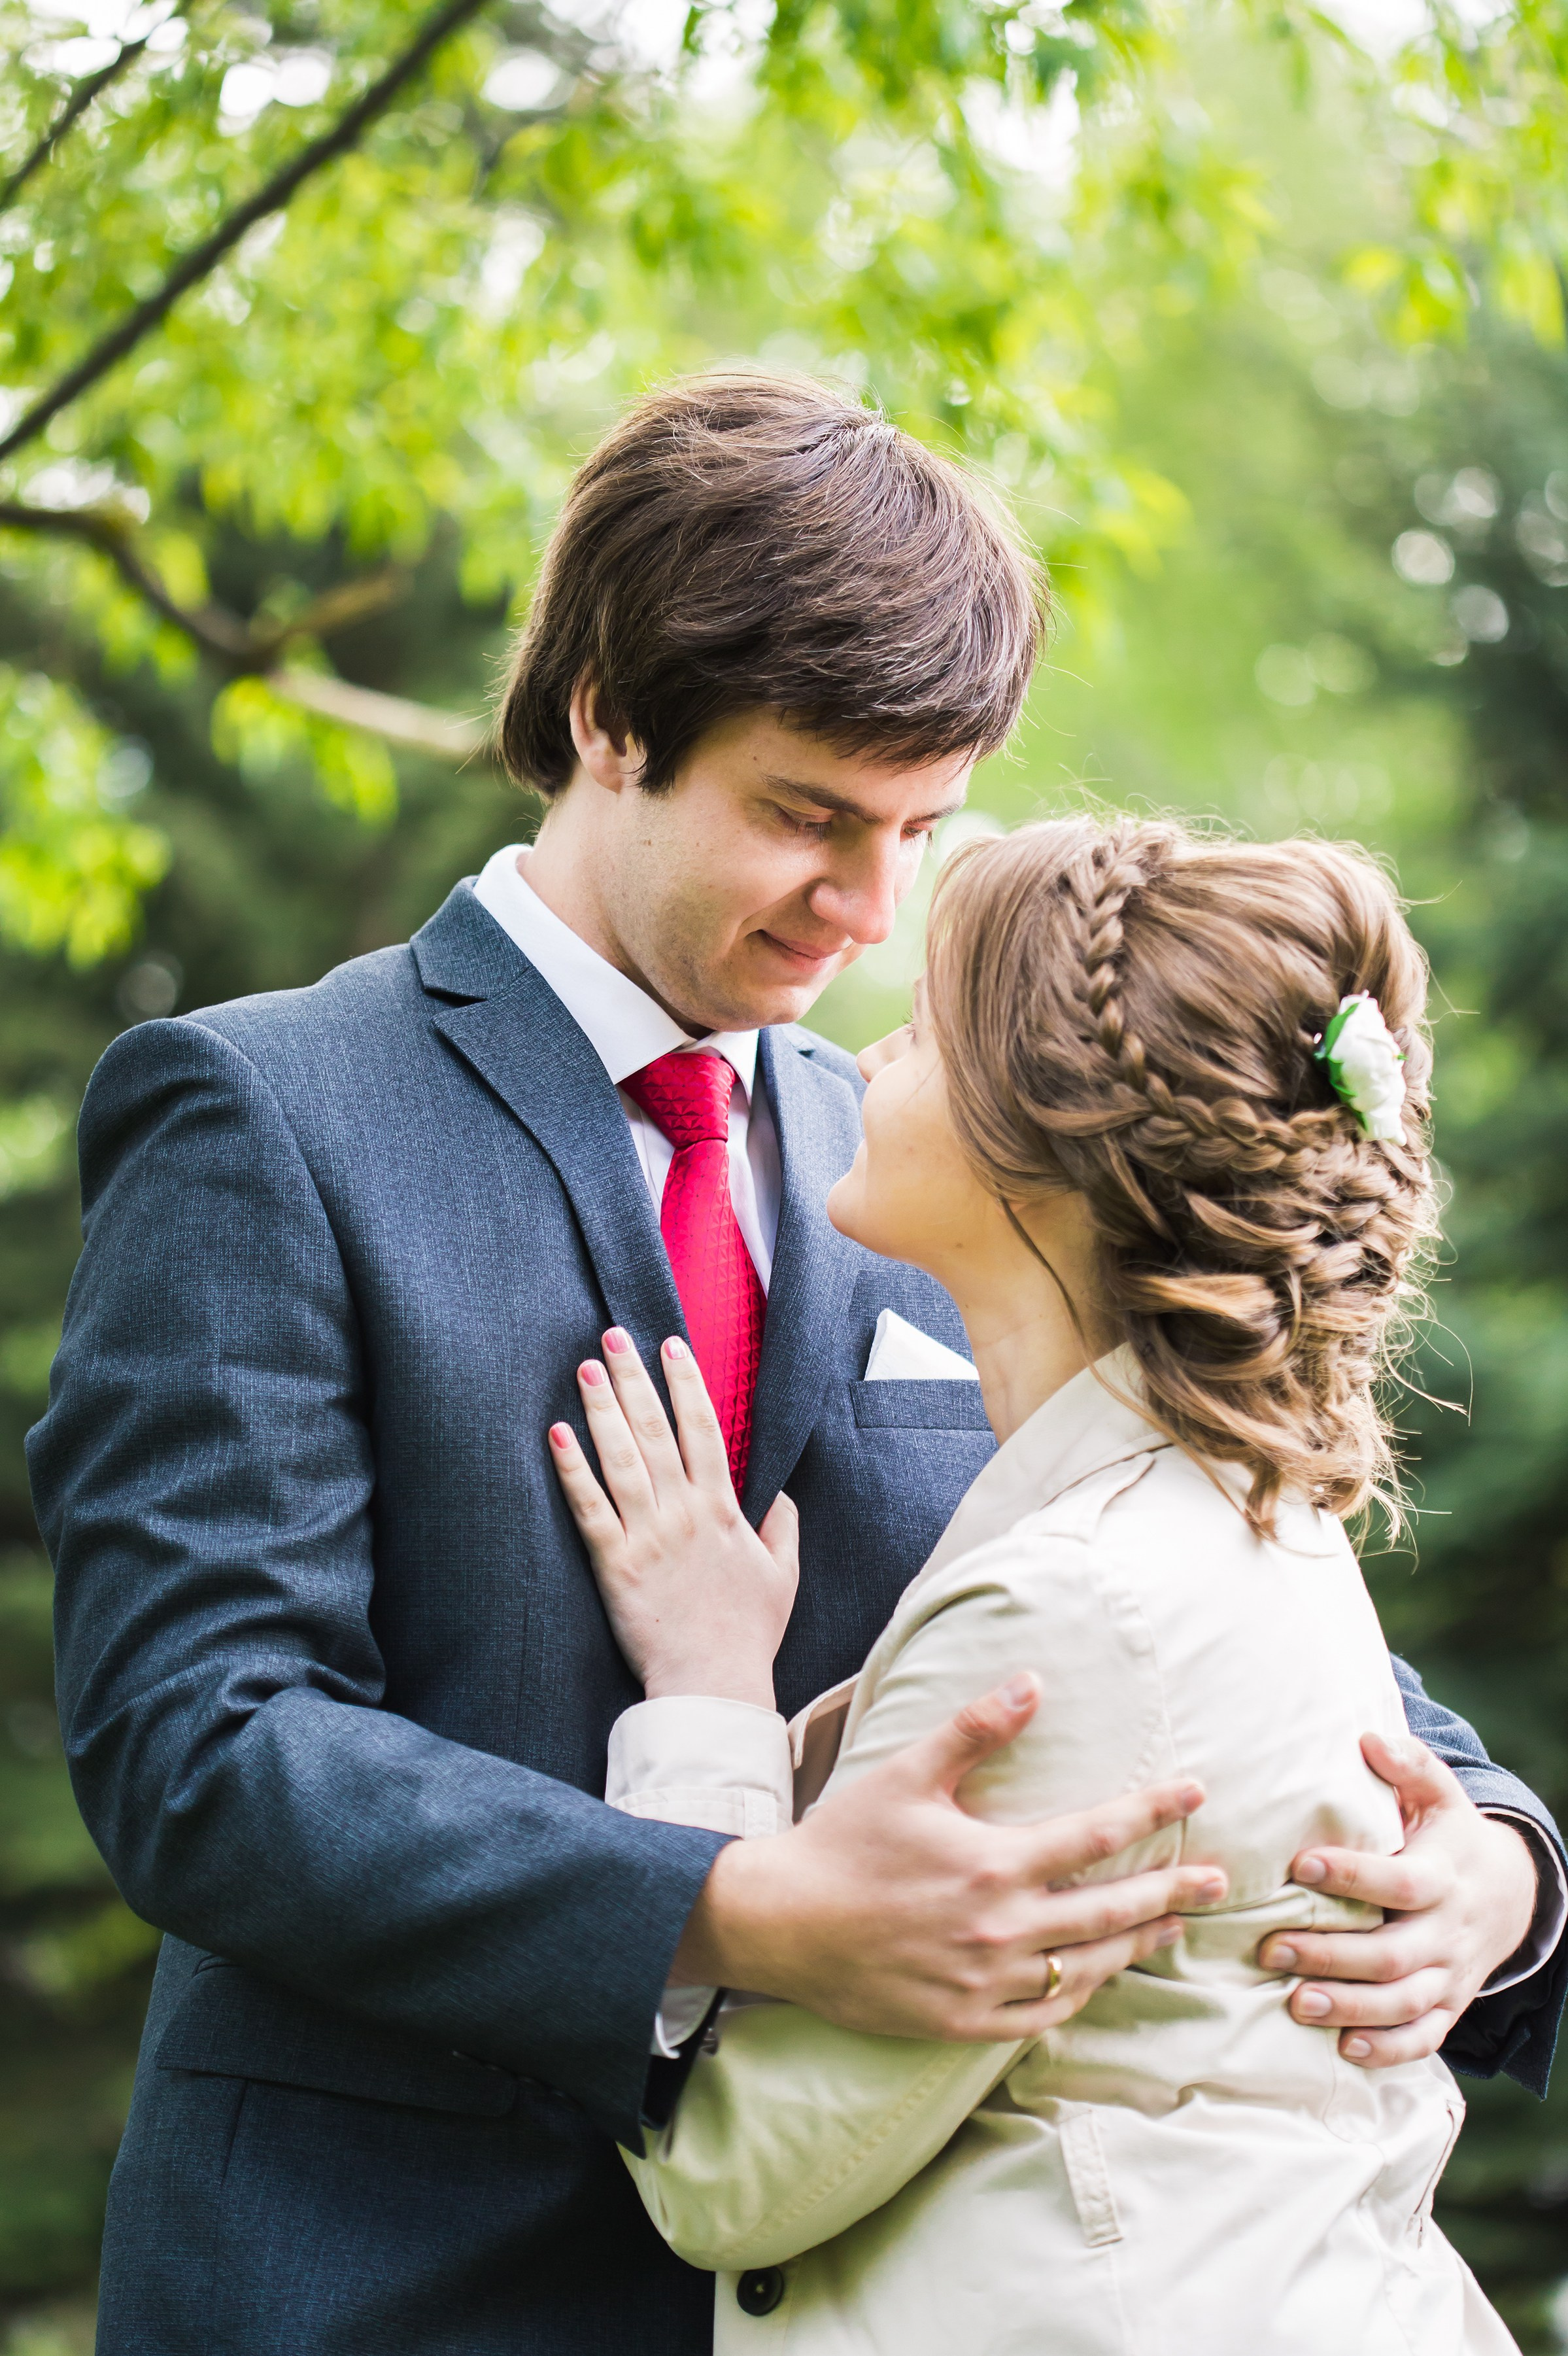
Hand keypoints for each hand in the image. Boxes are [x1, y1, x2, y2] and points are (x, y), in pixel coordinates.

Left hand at [548, 1328, 797, 1707]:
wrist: (713, 1684)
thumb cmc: (748, 1635)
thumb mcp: (784, 1576)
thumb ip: (783, 1528)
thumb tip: (781, 1494)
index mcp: (723, 1510)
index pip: (704, 1430)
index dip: (687, 1384)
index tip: (672, 1346)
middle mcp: (684, 1512)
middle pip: (656, 1430)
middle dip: (634, 1378)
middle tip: (613, 1336)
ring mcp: (647, 1536)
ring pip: (622, 1458)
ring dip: (602, 1409)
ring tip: (585, 1369)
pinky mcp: (614, 1565)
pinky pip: (589, 1508)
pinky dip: (572, 1469)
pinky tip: (557, 1435)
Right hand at [677, 1672, 1227, 2039]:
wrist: (781, 1923)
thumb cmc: (844, 1841)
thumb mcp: (908, 1773)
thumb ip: (976, 1729)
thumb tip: (1033, 1681)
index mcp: (994, 1862)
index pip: (1097, 1833)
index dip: (1154, 1810)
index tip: (1197, 1792)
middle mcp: (1001, 1927)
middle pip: (1111, 1909)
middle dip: (1173, 1889)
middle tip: (1221, 1879)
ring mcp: (986, 1983)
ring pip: (1086, 1965)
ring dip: (1137, 1944)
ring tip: (1173, 1926)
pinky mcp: (964, 2022)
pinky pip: (1042, 2014)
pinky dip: (1079, 1992)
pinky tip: (1099, 1976)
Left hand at [1258, 1731, 1539, 2067]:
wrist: (1510, 1893)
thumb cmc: (1450, 1836)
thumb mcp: (1439, 1795)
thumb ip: (1409, 1765)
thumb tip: (1368, 1739)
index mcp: (1442, 1876)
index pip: (1399, 1882)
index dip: (1352, 1876)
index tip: (1299, 1866)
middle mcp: (1448, 1932)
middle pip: (1393, 1956)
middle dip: (1331, 1956)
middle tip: (1271, 1949)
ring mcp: (1450, 1976)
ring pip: (1403, 2004)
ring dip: (1350, 2008)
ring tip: (1295, 2003)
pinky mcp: (1449, 2006)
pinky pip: (1423, 2039)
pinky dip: (1388, 2050)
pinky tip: (1345, 2050)